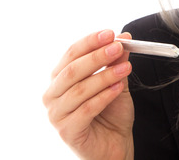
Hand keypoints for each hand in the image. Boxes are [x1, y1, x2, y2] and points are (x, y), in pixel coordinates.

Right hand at [43, 30, 133, 159]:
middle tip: (118, 47)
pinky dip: (104, 96)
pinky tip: (119, 87)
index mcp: (60, 79)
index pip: (71, 54)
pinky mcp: (67, 131)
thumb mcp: (117, 81)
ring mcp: (57, 114)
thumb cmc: (111, 113)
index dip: (90, 42)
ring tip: (126, 68)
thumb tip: (123, 37)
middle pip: (73, 70)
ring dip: (105, 76)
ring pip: (80, 89)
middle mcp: (53, 95)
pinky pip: (86, 109)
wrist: (115, 144)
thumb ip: (116, 62)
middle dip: (98, 56)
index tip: (110, 33)